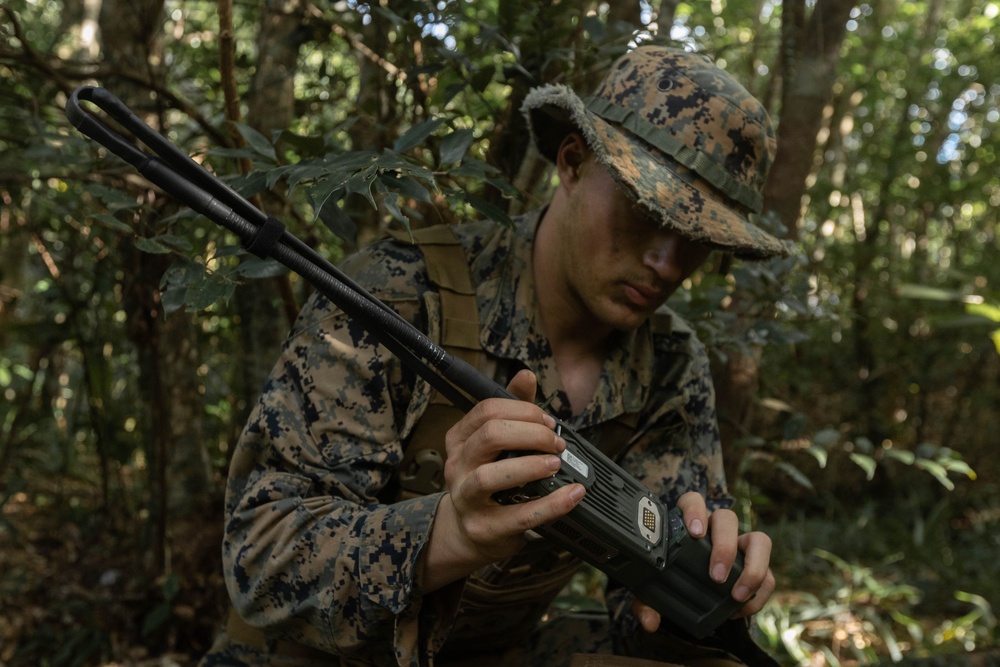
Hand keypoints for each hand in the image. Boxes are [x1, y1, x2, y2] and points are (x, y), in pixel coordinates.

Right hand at [418, 369, 585, 590]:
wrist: (470, 533)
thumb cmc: (489, 481)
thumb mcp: (497, 445)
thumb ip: (513, 410)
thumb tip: (526, 374)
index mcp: (460, 440)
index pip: (486, 411)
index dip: (523, 410)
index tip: (548, 421)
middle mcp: (458, 467)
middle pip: (490, 436)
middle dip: (530, 434)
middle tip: (556, 442)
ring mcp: (467, 499)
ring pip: (491, 476)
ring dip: (530, 465)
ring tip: (556, 463)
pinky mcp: (485, 528)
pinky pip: (520, 516)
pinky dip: (551, 504)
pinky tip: (573, 494)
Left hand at [632, 491, 774, 632]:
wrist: (687, 591)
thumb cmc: (668, 578)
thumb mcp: (651, 589)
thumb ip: (645, 601)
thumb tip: (649, 621)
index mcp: (689, 523)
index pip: (693, 501)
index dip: (696, 511)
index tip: (696, 532)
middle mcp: (716, 529)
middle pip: (728, 519)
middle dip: (725, 547)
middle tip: (715, 576)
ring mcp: (740, 546)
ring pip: (760, 541)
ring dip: (753, 568)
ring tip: (737, 595)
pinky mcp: (755, 567)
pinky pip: (768, 575)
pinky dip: (759, 595)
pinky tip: (740, 610)